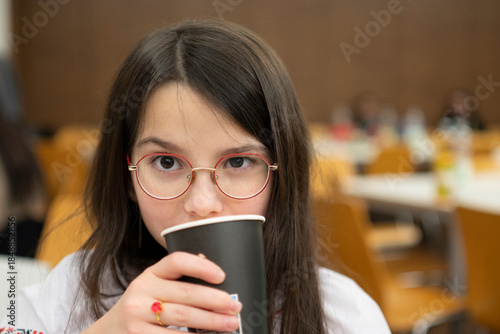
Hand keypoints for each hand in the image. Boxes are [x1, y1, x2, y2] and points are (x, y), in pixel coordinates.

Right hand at [82, 251, 241, 332]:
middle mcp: (141, 291)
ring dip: (211, 322)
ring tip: (230, 324)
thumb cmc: (141, 308)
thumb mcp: (153, 288)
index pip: (176, 261)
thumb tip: (213, 272)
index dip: (201, 266)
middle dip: (215, 300)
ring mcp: (137, 316)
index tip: (222, 275)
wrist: (107, 333)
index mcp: (150, 274)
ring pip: (182, 318)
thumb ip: (177, 281)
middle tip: (235, 306)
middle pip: (185, 293)